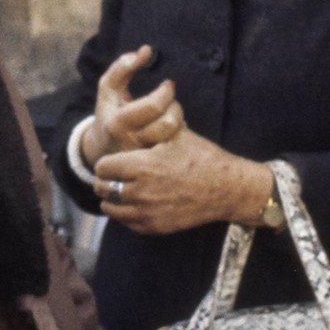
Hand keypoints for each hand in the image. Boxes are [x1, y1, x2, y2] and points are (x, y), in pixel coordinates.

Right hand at [80, 46, 183, 166]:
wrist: (102, 149)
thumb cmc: (109, 111)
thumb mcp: (107, 87)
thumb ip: (123, 66)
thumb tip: (146, 49)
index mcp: (118, 123)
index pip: (153, 106)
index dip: (166, 92)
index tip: (168, 84)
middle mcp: (131, 143)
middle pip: (169, 123)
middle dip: (175, 107)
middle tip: (170, 101)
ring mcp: (144, 158)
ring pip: (176, 137)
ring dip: (179, 122)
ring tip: (170, 115)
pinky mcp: (154, 165)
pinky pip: (177, 149)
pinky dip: (179, 136)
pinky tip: (171, 130)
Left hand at [93, 126, 272, 235]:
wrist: (227, 189)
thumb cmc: (203, 158)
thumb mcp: (175, 135)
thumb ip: (148, 125)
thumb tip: (126, 103)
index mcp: (144, 166)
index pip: (103, 167)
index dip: (107, 163)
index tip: (113, 162)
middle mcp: (141, 191)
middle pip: (103, 189)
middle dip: (106, 181)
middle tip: (114, 177)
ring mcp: (148, 212)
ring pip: (111, 209)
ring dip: (112, 199)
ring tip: (121, 191)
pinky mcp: (156, 227)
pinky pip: (127, 223)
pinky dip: (126, 214)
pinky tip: (134, 204)